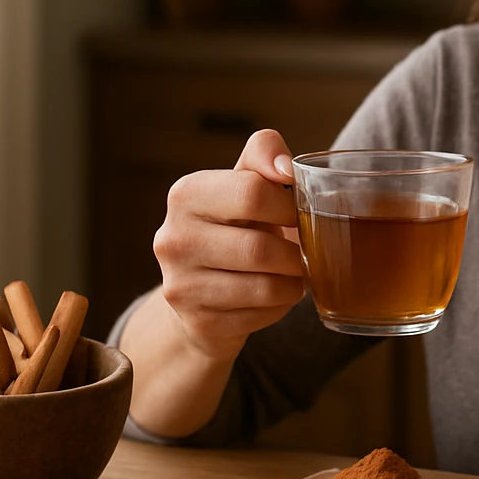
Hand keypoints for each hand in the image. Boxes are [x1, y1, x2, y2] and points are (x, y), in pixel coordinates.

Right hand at [152, 129, 306, 360]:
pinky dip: (280, 306)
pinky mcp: (198, 323)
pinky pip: (261, 315)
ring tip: (293, 273)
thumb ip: (264, 155)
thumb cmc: (234, 225)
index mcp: (186, 195)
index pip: (252, 192)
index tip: (297, 214)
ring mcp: (181, 286)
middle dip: (295, 253)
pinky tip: (273, 296)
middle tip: (304, 253)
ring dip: (293, 282)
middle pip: (259, 248)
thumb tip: (286, 167)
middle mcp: (173, 239)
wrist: (202, 290)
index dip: (288, 205)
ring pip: (264, 287)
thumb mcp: (244, 182)